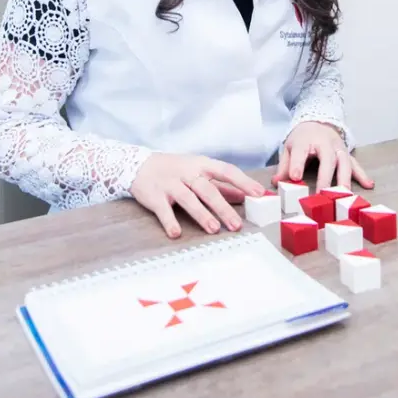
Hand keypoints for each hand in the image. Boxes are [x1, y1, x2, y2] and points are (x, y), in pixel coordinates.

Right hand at [130, 153, 265, 238]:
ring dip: (201, 214)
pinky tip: (176, 233)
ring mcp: (170, 184)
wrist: (138, 165)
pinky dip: (169, 221)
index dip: (243, 182)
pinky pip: (163, 210)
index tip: (259, 194)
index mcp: (201, 165)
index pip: (226, 171)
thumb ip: (220, 185)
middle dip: (223, 207)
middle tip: (236, 224)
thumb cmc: (175, 169)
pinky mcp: (154, 196)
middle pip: (208, 189)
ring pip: (188, 198)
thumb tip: (244, 195)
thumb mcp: (198, 171)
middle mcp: (187, 173)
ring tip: (214, 229)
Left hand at [273, 122, 374, 192]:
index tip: (295, 178)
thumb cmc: (303, 138)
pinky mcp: (346, 153)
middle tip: (322, 194)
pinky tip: (369, 184)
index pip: (300, 151)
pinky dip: (362, 174)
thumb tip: (276, 182)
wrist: (318, 121)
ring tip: (344, 194)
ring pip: (344, 162)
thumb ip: (284, 166)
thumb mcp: (289, 147)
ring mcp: (338, 148)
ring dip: (344, 179)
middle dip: (325, 177)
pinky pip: (355, 164)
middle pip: (327, 159)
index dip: (297, 164)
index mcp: (305, 140)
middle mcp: (324, 143)